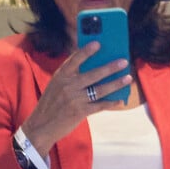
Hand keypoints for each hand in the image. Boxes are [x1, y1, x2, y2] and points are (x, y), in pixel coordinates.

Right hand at [22, 41, 130, 156]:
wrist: (41, 125)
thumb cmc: (50, 103)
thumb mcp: (56, 86)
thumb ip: (70, 78)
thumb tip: (94, 69)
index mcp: (60, 76)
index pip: (74, 59)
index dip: (86, 51)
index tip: (98, 43)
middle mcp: (68, 85)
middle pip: (93, 74)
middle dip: (110, 67)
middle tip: (124, 61)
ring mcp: (74, 98)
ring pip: (100, 89)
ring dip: (116, 83)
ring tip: (128, 78)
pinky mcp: (80, 111)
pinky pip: (100, 105)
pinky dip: (111, 102)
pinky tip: (119, 100)